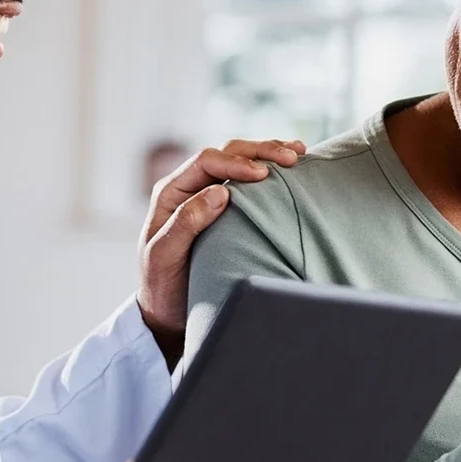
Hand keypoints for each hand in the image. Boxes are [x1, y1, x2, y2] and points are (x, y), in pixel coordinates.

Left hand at [138, 139, 304, 365]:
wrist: (166, 310)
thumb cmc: (162, 286)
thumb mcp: (165, 256)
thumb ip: (186, 222)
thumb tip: (221, 191)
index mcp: (170, 192)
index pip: (205, 162)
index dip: (235, 163)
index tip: (263, 174)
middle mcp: (188, 187)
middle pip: (226, 153)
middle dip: (259, 152)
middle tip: (291, 157)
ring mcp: (206, 195)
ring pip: (239, 160)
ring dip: (268, 154)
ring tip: (298, 153)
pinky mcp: (224, 207)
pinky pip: (246, 181)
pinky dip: (269, 170)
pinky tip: (291, 169)